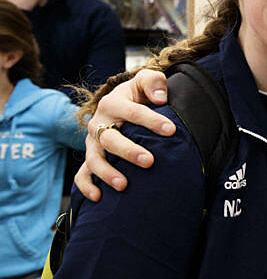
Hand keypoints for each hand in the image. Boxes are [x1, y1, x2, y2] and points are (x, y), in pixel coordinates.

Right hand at [75, 69, 174, 201]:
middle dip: (129, 151)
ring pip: (94, 159)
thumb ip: (153, 82)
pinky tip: (98, 197)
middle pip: (110, 139)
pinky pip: (82, 174)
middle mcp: (99, 123)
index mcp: (113, 103)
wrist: (122, 103)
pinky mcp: (91, 157)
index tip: (171, 130)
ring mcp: (92, 143)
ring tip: (124, 185)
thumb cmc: (139, 93)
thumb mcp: (146, 80)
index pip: (133, 112)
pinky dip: (86, 186)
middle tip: (149, 161)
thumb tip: (159, 98)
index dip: (152, 121)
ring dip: (107, 173)